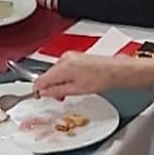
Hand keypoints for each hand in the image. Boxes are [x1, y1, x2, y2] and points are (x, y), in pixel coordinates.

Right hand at [34, 54, 153, 99]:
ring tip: (70, 91)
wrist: (115, 71)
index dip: (38, 90)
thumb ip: (56, 92)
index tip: (39, 97)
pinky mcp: (75, 57)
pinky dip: (65, 77)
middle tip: (59, 98)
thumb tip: (44, 93)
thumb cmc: (101, 78)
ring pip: (56, 72)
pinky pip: (63, 68)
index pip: (40, 79)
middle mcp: (64, 59)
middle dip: (51, 87)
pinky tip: (74, 83)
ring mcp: (70, 56)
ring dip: (59, 82)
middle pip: (48, 75)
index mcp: (62, 67)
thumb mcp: (75, 90)